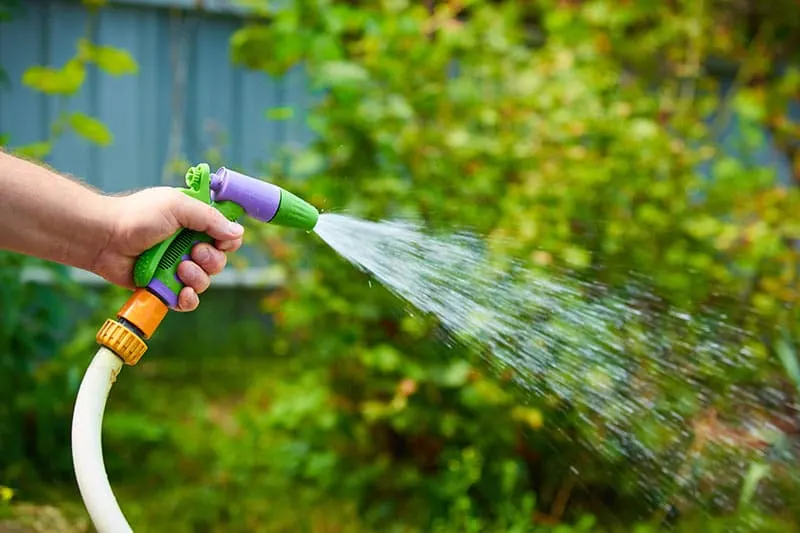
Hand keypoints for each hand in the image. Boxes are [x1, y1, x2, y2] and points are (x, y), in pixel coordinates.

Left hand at [90, 187, 244, 310]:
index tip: (221, 241)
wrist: (103, 238)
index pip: (225, 236)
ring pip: (205, 281)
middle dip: (211, 260)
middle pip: (219, 261)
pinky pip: (188, 300)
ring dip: (198, 277)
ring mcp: (177, 268)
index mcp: (194, 223)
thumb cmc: (136, 216)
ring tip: (179, 269)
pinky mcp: (164, 287)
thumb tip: (238, 233)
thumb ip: (209, 218)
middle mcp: (188, 246)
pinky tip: (183, 293)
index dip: (228, 241)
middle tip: (193, 253)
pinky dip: (189, 299)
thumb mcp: (177, 207)